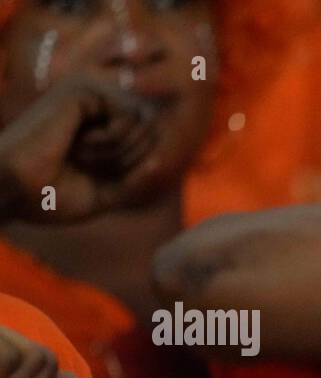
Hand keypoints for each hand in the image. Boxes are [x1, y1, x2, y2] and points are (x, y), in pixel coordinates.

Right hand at [0, 76, 158, 222]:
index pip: (149, 145)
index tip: (98, 177)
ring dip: (117, 154)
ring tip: (80, 155)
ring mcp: (89, 99)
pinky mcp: (83, 92)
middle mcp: (95, 114)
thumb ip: (135, 179)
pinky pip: (126, 118)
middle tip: (87, 166)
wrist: (16, 191)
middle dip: (128, 161)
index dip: (136, 169)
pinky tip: (79, 144)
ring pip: (141, 127)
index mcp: (98, 135)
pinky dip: (109, 141)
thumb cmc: (53, 197)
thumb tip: (159, 159)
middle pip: (150, 136)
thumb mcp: (107, 195)